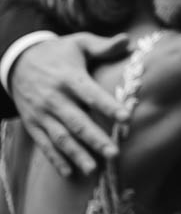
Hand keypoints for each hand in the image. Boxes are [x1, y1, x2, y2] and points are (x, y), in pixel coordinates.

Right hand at [11, 33, 130, 176]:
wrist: (18, 61)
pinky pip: (44, 144)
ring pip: (60, 137)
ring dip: (76, 154)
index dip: (108, 106)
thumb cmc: (58, 52)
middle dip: (95, 139)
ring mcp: (41, 113)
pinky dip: (55, 159)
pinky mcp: (32, 124)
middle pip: (76, 121)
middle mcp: (54, 98)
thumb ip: (104, 46)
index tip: (126, 117)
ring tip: (93, 169)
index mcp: (69, 77)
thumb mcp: (79, 43)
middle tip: (115, 153)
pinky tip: (69, 173)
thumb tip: (129, 40)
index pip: (90, 93)